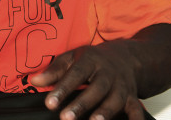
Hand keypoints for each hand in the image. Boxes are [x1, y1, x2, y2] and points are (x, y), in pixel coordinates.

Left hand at [30, 42, 144, 119]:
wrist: (125, 57)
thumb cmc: (92, 59)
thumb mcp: (71, 58)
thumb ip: (54, 71)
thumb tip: (34, 81)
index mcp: (90, 60)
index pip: (75, 74)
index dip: (62, 88)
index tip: (49, 103)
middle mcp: (108, 73)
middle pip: (95, 89)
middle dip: (81, 104)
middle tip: (65, 117)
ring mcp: (122, 86)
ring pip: (114, 100)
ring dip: (104, 112)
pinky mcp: (133, 98)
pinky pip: (136, 110)